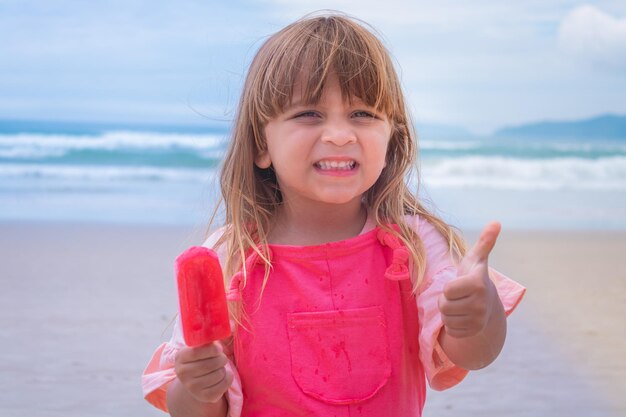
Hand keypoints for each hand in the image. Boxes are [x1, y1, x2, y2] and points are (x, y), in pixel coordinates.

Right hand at [174, 341, 233, 403]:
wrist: (195, 381)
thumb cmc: (201, 358)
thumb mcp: (201, 345)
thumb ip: (212, 336)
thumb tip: (233, 325)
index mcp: (180, 357)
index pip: (197, 352)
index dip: (212, 349)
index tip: (218, 348)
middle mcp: (183, 374)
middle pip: (211, 363)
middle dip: (221, 358)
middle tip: (219, 357)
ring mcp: (192, 387)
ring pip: (220, 373)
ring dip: (223, 368)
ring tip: (217, 367)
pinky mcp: (205, 397)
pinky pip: (224, 383)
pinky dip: (228, 377)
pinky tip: (221, 376)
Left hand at [438, 221, 500, 338]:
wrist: (488, 304)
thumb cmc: (475, 277)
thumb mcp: (477, 259)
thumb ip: (485, 241)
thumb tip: (496, 222)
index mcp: (478, 284)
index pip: (447, 290)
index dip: (449, 287)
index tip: (460, 284)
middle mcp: (480, 304)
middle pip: (444, 306)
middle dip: (447, 301)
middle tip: (458, 296)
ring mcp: (478, 321)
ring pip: (446, 319)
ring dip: (449, 313)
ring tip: (460, 305)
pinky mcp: (473, 333)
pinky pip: (451, 330)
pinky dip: (453, 325)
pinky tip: (463, 317)